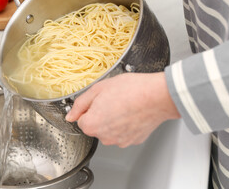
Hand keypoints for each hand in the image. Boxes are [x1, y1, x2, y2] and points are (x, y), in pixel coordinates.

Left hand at [65, 72, 180, 147]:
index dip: (90, 108)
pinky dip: (126, 125)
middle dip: (100, 114)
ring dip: (113, 120)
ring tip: (124, 105)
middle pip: (95, 126)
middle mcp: (105, 137)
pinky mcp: (134, 140)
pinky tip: (132, 112)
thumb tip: (70, 115)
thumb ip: (80, 104)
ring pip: (109, 130)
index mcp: (92, 124)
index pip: (81, 120)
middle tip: (113, 100)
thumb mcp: (98, 89)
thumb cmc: (131, 90)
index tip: (100, 100)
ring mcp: (120, 140)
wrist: (158, 95)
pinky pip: (123, 132)